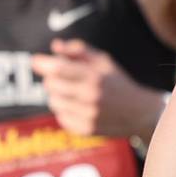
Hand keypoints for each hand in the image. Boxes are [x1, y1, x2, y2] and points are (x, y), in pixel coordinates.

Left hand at [30, 39, 164, 137]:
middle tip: (60, 77)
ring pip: (53, 102)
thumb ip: (79, 50)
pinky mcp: (86, 130)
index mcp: (94, 77)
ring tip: (71, 92)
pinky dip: (65, 110)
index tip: (35, 60)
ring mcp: (88, 115)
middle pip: (51, 85)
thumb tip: (55, 46)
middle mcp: (90, 97)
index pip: (58, 69)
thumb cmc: (117, 82)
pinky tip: (78, 106)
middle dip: (51, 78)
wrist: (140, 113)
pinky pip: (61, 117)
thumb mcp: (103, 61)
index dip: (43, 63)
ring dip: (57, 95)